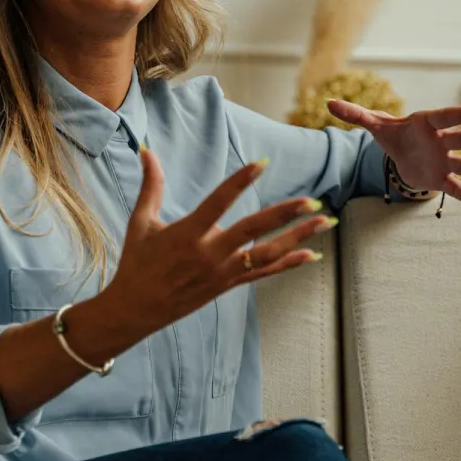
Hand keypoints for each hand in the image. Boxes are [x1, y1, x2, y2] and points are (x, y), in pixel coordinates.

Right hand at [105, 148, 331, 330]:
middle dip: (285, 215)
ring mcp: (222, 272)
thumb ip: (151, 185)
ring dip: (298, 238)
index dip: (241, 181)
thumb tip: (146, 150)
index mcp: (188, 234)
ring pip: (267, 254)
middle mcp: (209, 254)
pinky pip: (264, 274)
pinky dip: (289, 264)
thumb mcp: (141, 222)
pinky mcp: (228, 285)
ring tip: (325, 222)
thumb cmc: (137, 263)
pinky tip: (312, 254)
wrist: (136, 310)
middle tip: (312, 201)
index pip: (220, 202)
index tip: (262, 163)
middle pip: (253, 230)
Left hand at [327, 100, 460, 206]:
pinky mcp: (440, 178)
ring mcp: (444, 160)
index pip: (449, 116)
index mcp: (428, 123)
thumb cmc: (392, 134)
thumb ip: (355, 114)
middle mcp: (441, 141)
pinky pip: (456, 187)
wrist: (399, 153)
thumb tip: (328, 102)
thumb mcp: (374, 125)